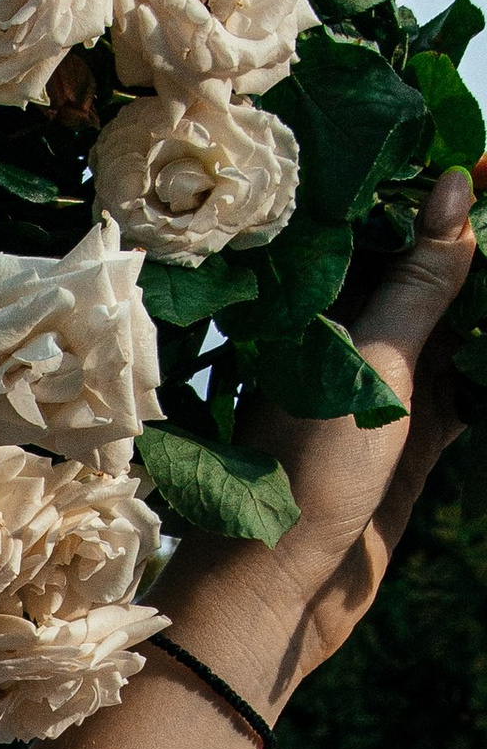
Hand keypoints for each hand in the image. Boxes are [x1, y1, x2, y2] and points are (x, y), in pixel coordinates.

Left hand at [160, 166, 477, 714]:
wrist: (281, 593)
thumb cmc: (302, 474)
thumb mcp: (370, 364)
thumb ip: (417, 283)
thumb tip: (456, 188)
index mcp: (320, 312)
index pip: (385, 229)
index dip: (434, 193)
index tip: (486, 155)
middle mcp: (354, 343)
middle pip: (427, 275)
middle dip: (475, 244)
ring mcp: (388, 393)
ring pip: (455, 329)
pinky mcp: (416, 443)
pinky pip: (468, 388)